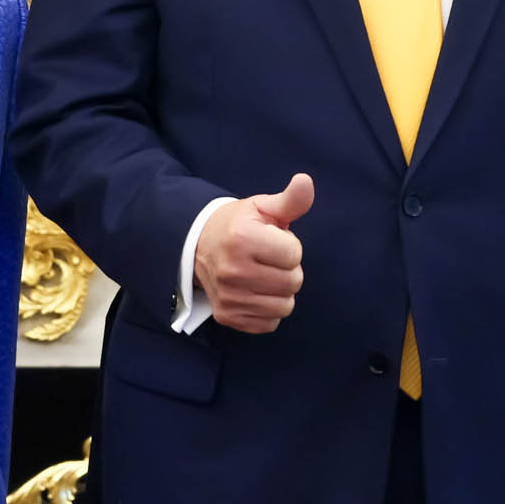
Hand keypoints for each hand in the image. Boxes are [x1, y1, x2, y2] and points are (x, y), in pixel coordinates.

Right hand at [192, 175, 313, 333]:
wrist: (198, 246)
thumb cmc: (238, 225)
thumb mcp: (262, 207)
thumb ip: (290, 199)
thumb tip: (306, 181)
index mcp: (243, 238)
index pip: (294, 254)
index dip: (289, 246)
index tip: (271, 241)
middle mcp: (232, 270)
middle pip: (293, 282)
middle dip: (287, 269)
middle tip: (268, 259)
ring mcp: (228, 296)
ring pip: (284, 306)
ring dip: (280, 292)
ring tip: (263, 275)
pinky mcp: (227, 316)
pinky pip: (269, 322)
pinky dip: (268, 310)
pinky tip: (255, 293)